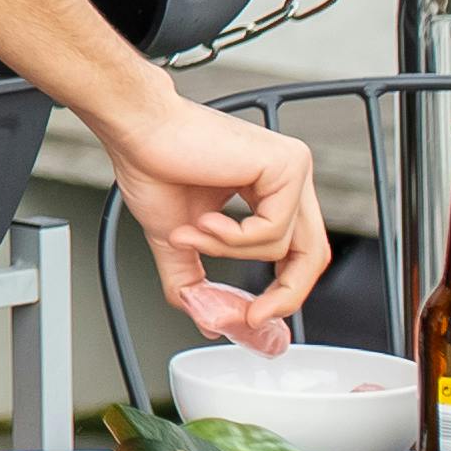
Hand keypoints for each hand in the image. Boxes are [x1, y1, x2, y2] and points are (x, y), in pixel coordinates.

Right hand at [99, 89, 325, 350]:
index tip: (252, 318)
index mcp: (272, 189)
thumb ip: (195, 280)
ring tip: (189, 233)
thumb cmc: (153, 165)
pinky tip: (204, 219)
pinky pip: (273, 231)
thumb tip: (208, 321)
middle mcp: (289, 177)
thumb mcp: (178, 239)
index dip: (282, 292)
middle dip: (283, 294)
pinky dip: (232, 237)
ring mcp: (293, 169)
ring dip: (227, 252)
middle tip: (250, 316)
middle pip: (312, 255)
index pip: (299, 253)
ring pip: (285, 246)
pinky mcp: (286, 166)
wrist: (137, 129)